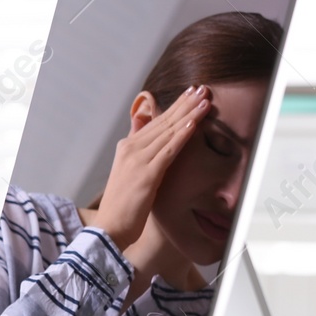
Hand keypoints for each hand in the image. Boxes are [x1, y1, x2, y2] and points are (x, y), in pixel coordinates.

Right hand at [96, 85, 211, 249]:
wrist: (111, 227)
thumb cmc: (123, 205)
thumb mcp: (130, 173)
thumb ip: (139, 152)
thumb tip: (146, 138)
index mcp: (127, 147)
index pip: (155, 121)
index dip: (175, 106)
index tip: (191, 94)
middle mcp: (130, 148)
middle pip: (163, 121)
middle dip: (184, 103)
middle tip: (202, 88)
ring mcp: (138, 160)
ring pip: (168, 131)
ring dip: (188, 114)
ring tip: (204, 100)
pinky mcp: (147, 174)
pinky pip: (169, 150)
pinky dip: (183, 135)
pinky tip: (194, 123)